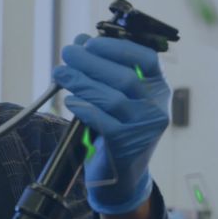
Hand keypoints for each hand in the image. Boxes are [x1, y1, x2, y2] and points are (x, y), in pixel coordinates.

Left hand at [52, 34, 170, 214]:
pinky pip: (104, 122)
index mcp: (158, 88)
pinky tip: (70, 100)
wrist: (120, 177)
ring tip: (60, 72)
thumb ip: (103, 72)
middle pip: (125, 77)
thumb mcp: (116, 98)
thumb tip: (80, 41)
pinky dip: (85, 108)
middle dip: (92, 61)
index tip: (90, 41)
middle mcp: (156, 107)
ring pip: (113, 98)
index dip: (117, 47)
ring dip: (82, 81)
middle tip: (67, 52)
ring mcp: (145, 128)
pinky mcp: (127, 146)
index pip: (147, 59)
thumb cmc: (115, 129)